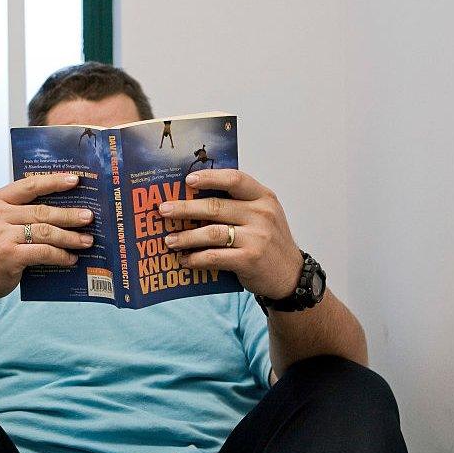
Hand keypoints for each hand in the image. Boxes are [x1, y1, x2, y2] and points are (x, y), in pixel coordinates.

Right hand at [0, 173, 94, 303]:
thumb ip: (19, 212)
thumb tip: (62, 207)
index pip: (29, 185)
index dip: (54, 182)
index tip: (75, 180)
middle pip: (41, 211)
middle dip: (69, 214)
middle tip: (89, 217)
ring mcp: (0, 236)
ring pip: (45, 231)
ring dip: (70, 237)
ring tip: (87, 240)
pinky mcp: (8, 256)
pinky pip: (43, 252)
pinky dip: (60, 255)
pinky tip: (70, 258)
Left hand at [158, 169, 302, 299]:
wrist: (290, 274)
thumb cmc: (268, 241)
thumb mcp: (262, 215)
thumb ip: (237, 205)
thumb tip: (193, 199)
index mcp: (263, 197)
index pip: (235, 179)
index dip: (210, 178)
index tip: (187, 180)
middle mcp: (262, 214)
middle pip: (215, 207)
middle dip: (185, 209)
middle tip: (163, 210)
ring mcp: (257, 237)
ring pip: (211, 233)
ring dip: (186, 237)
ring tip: (169, 240)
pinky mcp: (250, 259)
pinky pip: (214, 256)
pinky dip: (196, 259)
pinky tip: (185, 260)